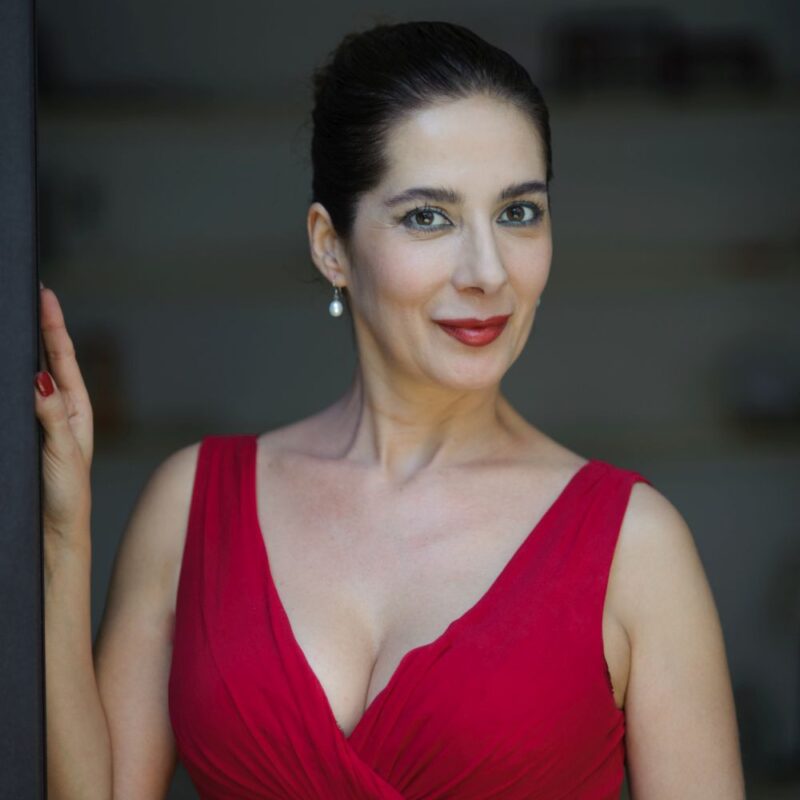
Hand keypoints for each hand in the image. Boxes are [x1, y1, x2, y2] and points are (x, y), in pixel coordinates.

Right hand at [35, 284, 93, 549]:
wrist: (55, 534)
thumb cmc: (67, 498)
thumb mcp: (62, 454)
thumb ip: (52, 418)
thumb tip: (40, 379)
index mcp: (78, 411)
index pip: (62, 359)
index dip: (53, 327)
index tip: (45, 295)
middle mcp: (64, 412)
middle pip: (50, 361)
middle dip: (41, 329)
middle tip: (33, 295)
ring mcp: (47, 423)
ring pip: (36, 377)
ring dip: (29, 349)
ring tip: (23, 319)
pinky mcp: (31, 437)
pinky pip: (23, 399)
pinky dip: (19, 378)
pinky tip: (14, 370)